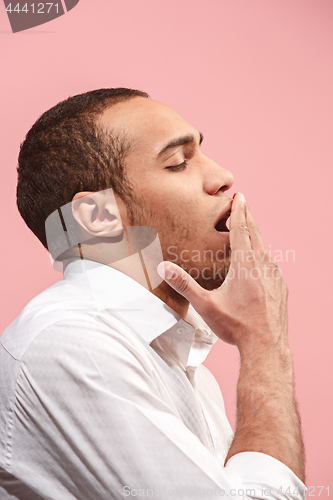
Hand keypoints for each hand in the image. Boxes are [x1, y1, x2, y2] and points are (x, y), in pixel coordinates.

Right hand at [157, 193, 288, 353]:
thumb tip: (163, 268)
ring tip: (249, 228)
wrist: (266, 346)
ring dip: (256, 235)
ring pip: (265, 248)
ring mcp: (274, 276)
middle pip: (255, 233)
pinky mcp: (280, 287)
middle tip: (244, 202)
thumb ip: (184, 284)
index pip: (242, 229)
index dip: (240, 211)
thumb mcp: (205, 305)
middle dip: (248, 216)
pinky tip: (259, 261)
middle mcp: (262, 266)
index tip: (239, 195)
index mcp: (245, 265)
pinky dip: (263, 255)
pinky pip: (271, 265)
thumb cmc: (236, 326)